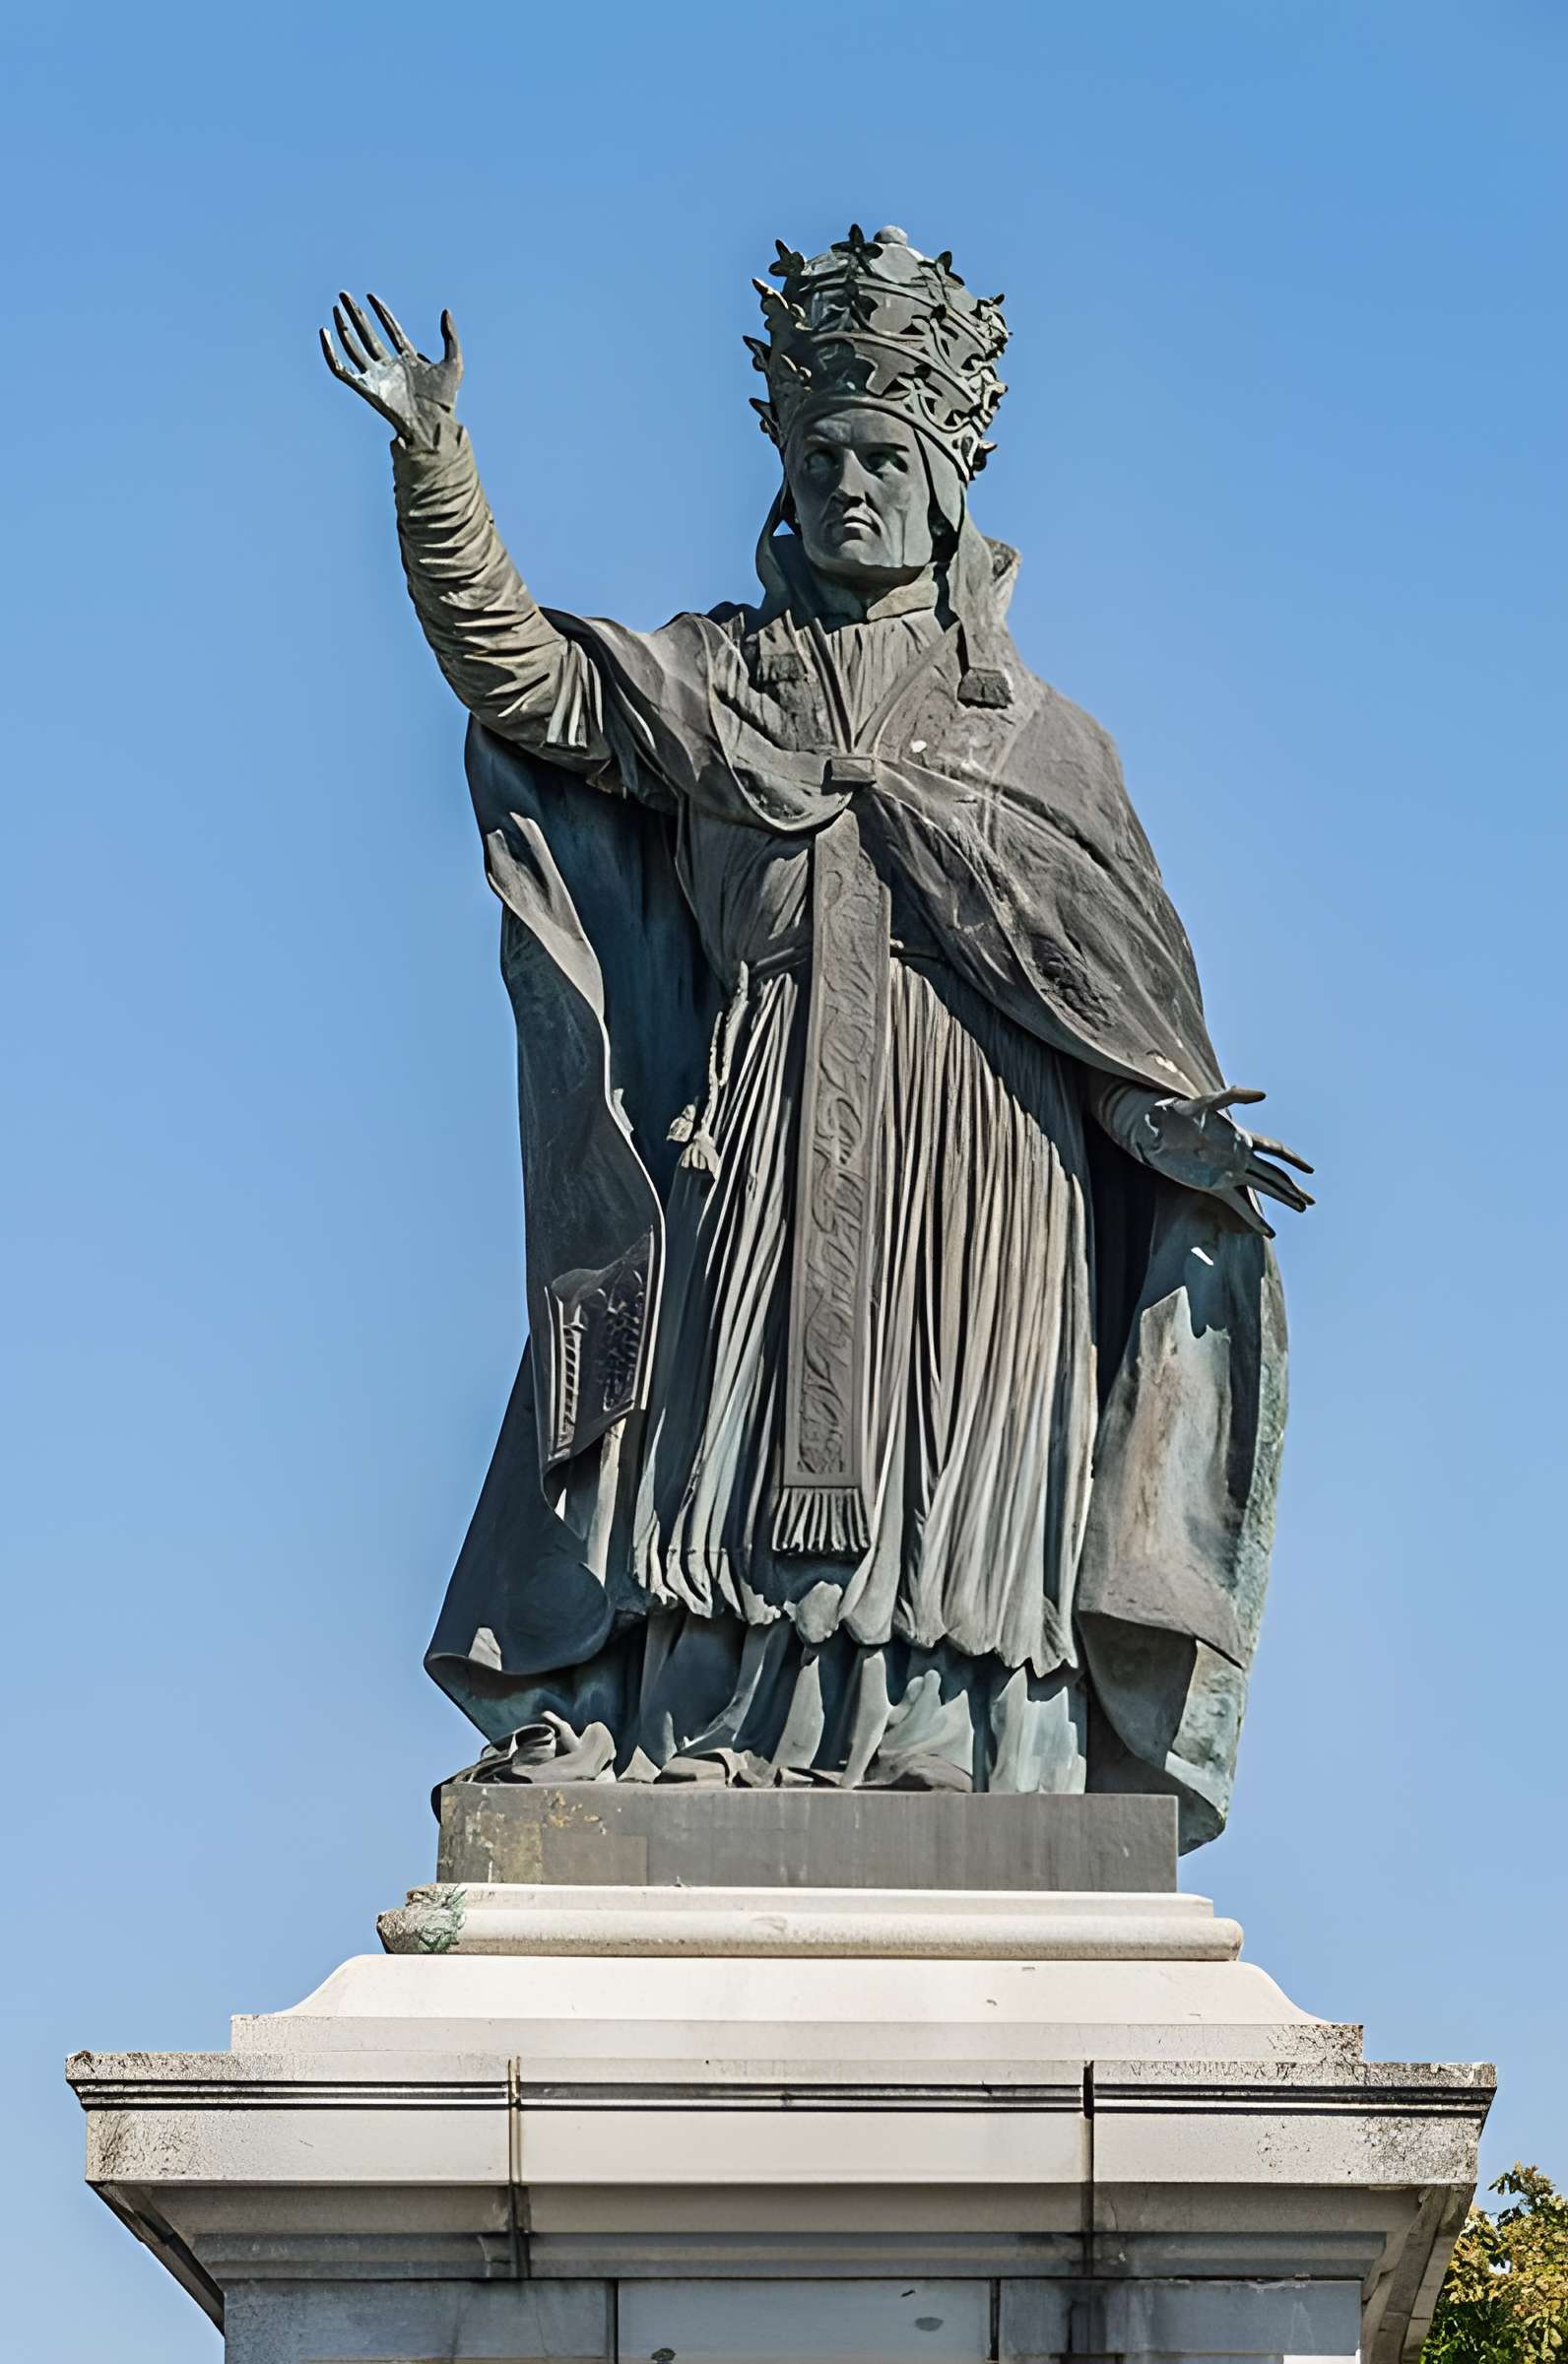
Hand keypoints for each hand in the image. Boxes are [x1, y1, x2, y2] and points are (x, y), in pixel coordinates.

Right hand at [319, 291, 462, 448]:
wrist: (432, 424)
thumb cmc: (445, 401)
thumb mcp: (454, 363)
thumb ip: (451, 336)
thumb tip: (445, 310)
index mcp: (408, 361)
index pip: (391, 330)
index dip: (381, 312)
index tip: (371, 296)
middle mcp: (390, 367)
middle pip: (368, 334)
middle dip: (356, 314)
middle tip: (344, 295)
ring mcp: (377, 377)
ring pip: (354, 347)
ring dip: (344, 327)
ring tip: (336, 308)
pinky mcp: (365, 388)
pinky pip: (341, 370)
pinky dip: (330, 353)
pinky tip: (324, 334)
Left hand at [1142, 1086, 1313, 1238]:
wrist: (1154, 1130)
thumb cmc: (1177, 1112)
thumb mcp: (1205, 1103)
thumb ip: (1232, 1096)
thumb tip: (1263, 1095)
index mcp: (1241, 1138)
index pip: (1274, 1149)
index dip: (1292, 1159)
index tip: (1310, 1170)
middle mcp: (1239, 1157)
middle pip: (1273, 1174)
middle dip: (1292, 1187)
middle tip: (1310, 1201)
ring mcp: (1228, 1173)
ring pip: (1261, 1189)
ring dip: (1280, 1199)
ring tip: (1300, 1209)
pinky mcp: (1213, 1185)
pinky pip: (1238, 1204)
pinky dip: (1253, 1218)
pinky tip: (1267, 1231)